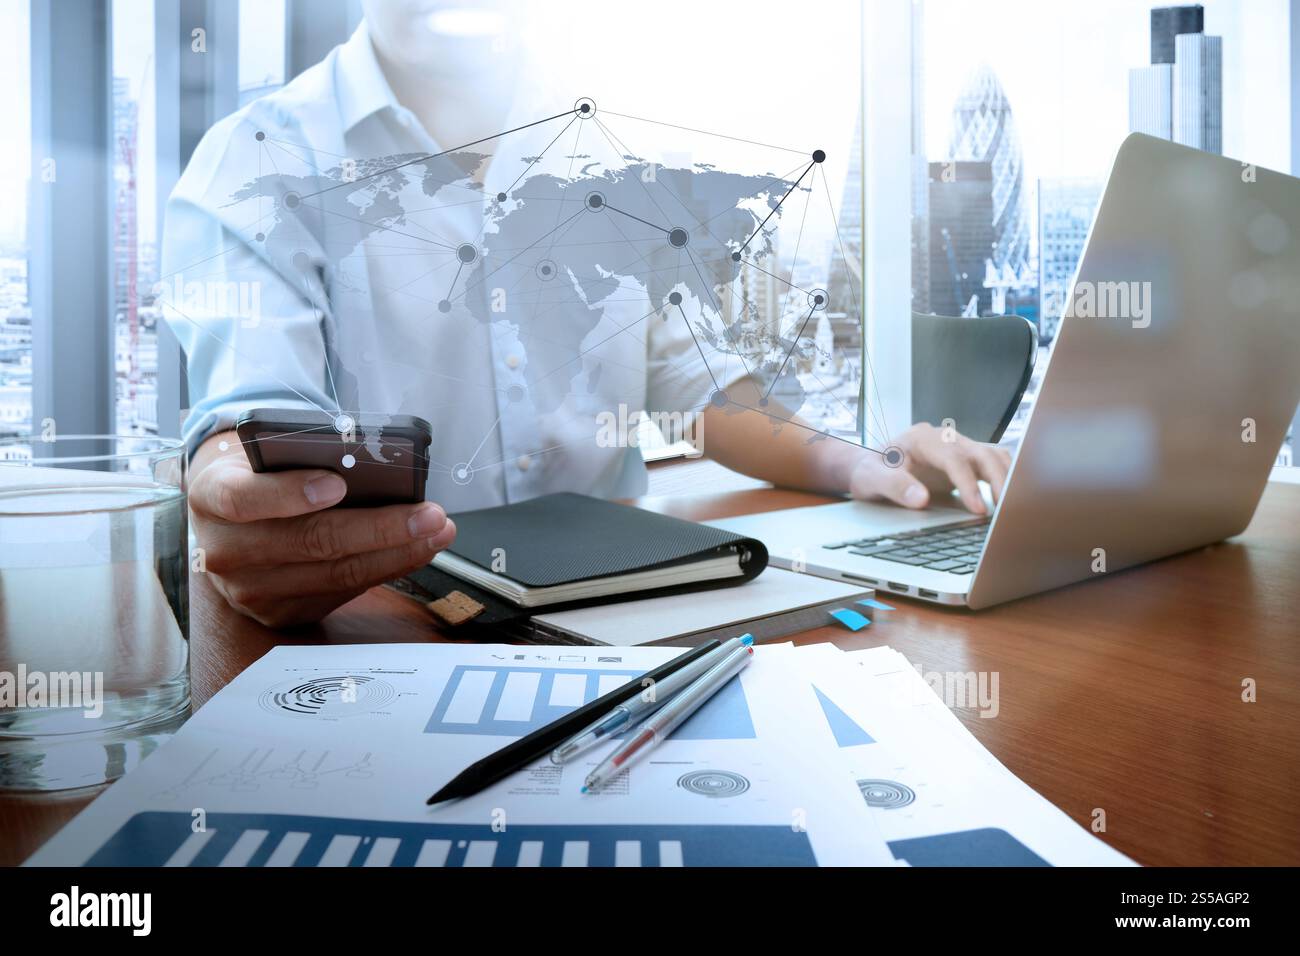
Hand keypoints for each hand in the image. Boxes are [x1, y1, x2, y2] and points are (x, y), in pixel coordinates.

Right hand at [189, 433, 455, 626]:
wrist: (225, 514)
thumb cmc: (257, 471)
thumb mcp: (264, 451)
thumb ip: (304, 456)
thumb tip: (372, 463)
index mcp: (211, 495)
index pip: (244, 499)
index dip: (291, 494)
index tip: (338, 484)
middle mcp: (225, 549)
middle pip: (308, 543)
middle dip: (379, 528)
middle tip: (429, 514)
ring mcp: (249, 589)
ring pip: (334, 574)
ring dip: (396, 553)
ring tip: (437, 532)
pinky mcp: (278, 612)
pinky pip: (341, 593)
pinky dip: (385, 570)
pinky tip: (415, 551)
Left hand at [847, 423, 1010, 514]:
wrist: (870, 468)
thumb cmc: (870, 472)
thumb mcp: (871, 479)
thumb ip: (894, 486)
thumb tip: (921, 499)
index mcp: (922, 438)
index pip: (953, 458)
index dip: (968, 483)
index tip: (978, 509)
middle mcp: (945, 438)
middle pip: (982, 452)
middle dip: (999, 480)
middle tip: (1006, 509)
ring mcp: (958, 448)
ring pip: (994, 456)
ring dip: (1008, 479)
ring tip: (1014, 508)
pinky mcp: (966, 461)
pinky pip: (993, 465)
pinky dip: (1006, 479)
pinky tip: (1012, 500)